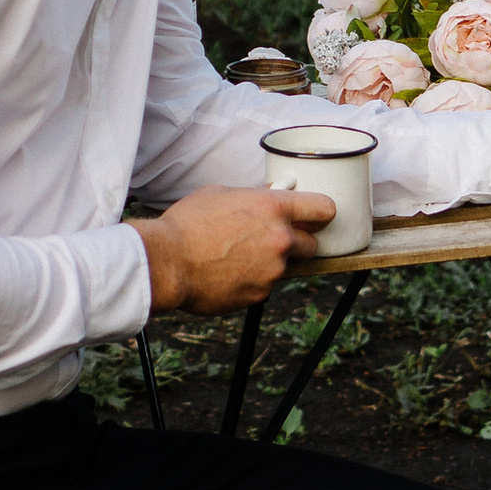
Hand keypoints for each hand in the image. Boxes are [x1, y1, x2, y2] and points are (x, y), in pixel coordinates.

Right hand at [139, 186, 329, 314]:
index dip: (321, 212)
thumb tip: (267, 195)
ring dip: (269, 263)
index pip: (323, 208)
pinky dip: (252, 281)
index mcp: (274, 208)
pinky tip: (227, 273)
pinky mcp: (259, 295)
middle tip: (273, 240)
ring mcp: (272, 271)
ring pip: (284, 267)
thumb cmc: (187, 223)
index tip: (315, 216)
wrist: (166, 262)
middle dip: (297, 242)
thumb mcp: (220, 194)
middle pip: (311, 244)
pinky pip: (264, 285)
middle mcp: (280, 240)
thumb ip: (252, 197)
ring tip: (236, 257)